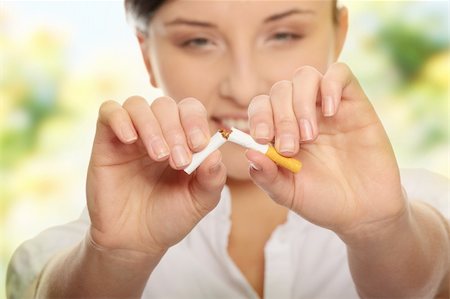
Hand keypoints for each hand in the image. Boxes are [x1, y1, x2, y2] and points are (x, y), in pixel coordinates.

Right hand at [86, 96, 225, 256]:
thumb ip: (212, 179)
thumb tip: (216, 154)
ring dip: (151, 126)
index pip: (190, 110)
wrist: (135, 241)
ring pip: (138, 105)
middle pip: (165, 105)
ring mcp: (131, 135)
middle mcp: (157, 132)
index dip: (195, 121)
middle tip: (179, 161)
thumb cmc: (169, 217)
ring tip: (159, 156)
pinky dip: (120, 119)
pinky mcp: (106, 142)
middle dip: (175, 130)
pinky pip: (109, 112)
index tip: (199, 145)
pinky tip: (130, 140)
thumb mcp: (200, 201)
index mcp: (183, 140)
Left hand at [246, 63, 406, 238]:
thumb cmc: (323, 201)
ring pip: (305, 76)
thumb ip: (266, 176)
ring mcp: (327, 107)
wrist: (364, 210)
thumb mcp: (288, 194)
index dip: (257, 117)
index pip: (260, 106)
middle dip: (280, 118)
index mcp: (280, 132)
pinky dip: (330, 86)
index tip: (262, 139)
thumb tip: (248, 153)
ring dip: (300, 103)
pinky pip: (340, 73)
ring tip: (310, 135)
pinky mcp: (354, 103)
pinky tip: (330, 112)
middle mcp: (301, 115)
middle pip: (280, 90)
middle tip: (290, 148)